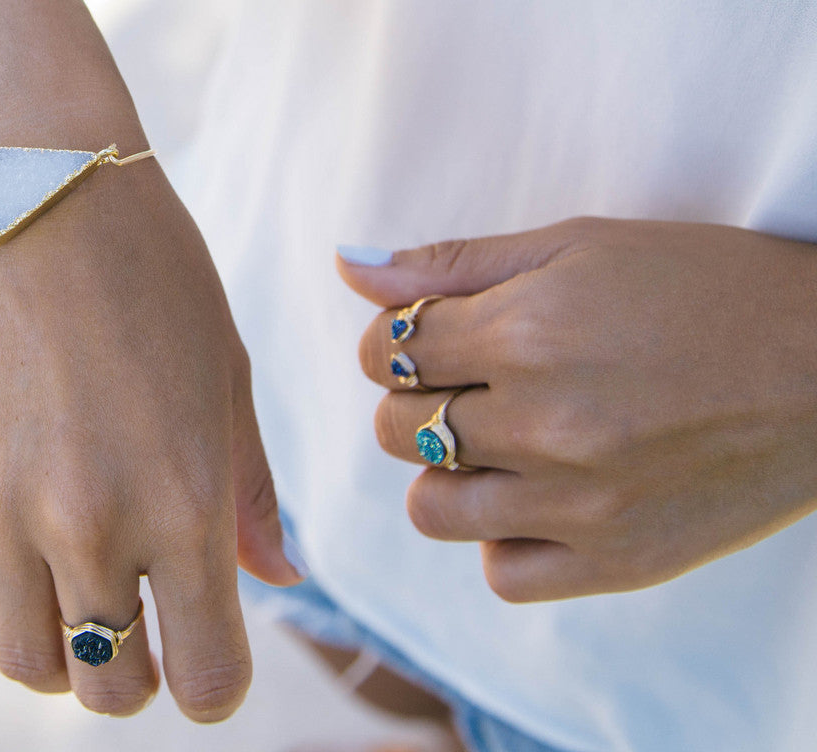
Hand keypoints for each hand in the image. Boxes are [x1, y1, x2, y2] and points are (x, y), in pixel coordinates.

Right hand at [0, 159, 302, 717]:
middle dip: (138, 679)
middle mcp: (95, 524)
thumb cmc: (158, 279)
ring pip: (26, 666)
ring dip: (61, 664)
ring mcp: (2, 508)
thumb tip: (278, 582)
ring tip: (77, 613)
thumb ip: (252, 494)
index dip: (216, 687)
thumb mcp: (228, 380)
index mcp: (188, 501)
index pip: (208, 675)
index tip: (209, 666)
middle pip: (111, 687)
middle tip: (143, 635)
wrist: (40, 190)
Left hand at [339, 218, 816, 600]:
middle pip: (396, 430)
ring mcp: (579, 505)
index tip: (430, 338)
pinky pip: (502, 572)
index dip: (396, 340)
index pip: (387, 352)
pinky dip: (504, 537)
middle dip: (416, 400)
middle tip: (472, 383)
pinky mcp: (616, 562)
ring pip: (433, 509)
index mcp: (527, 335)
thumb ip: (454, 262)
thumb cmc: (705, 287)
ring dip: (447, 473)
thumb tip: (348, 265)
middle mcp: (545, 425)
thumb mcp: (579, 246)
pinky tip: (539, 498)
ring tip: (499, 444)